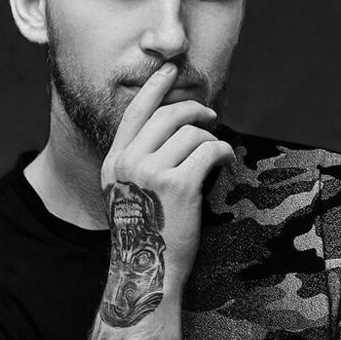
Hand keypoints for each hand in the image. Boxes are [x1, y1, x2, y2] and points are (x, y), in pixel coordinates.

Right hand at [99, 63, 234, 316]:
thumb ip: (142, 162)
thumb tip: (177, 132)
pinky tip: (226, 161)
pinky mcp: (178, 185)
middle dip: (194, 111)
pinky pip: (209, 151)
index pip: (135, 113)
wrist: (148, 271)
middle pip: (167, 116)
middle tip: (211, 116)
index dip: (155, 87)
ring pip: (191, 133)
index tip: (170, 68)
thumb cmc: (148, 235)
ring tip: (216, 155)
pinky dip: (223, 153)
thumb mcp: (130, 194)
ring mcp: (151, 172)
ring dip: (211, 139)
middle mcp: (128, 163)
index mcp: (114, 162)